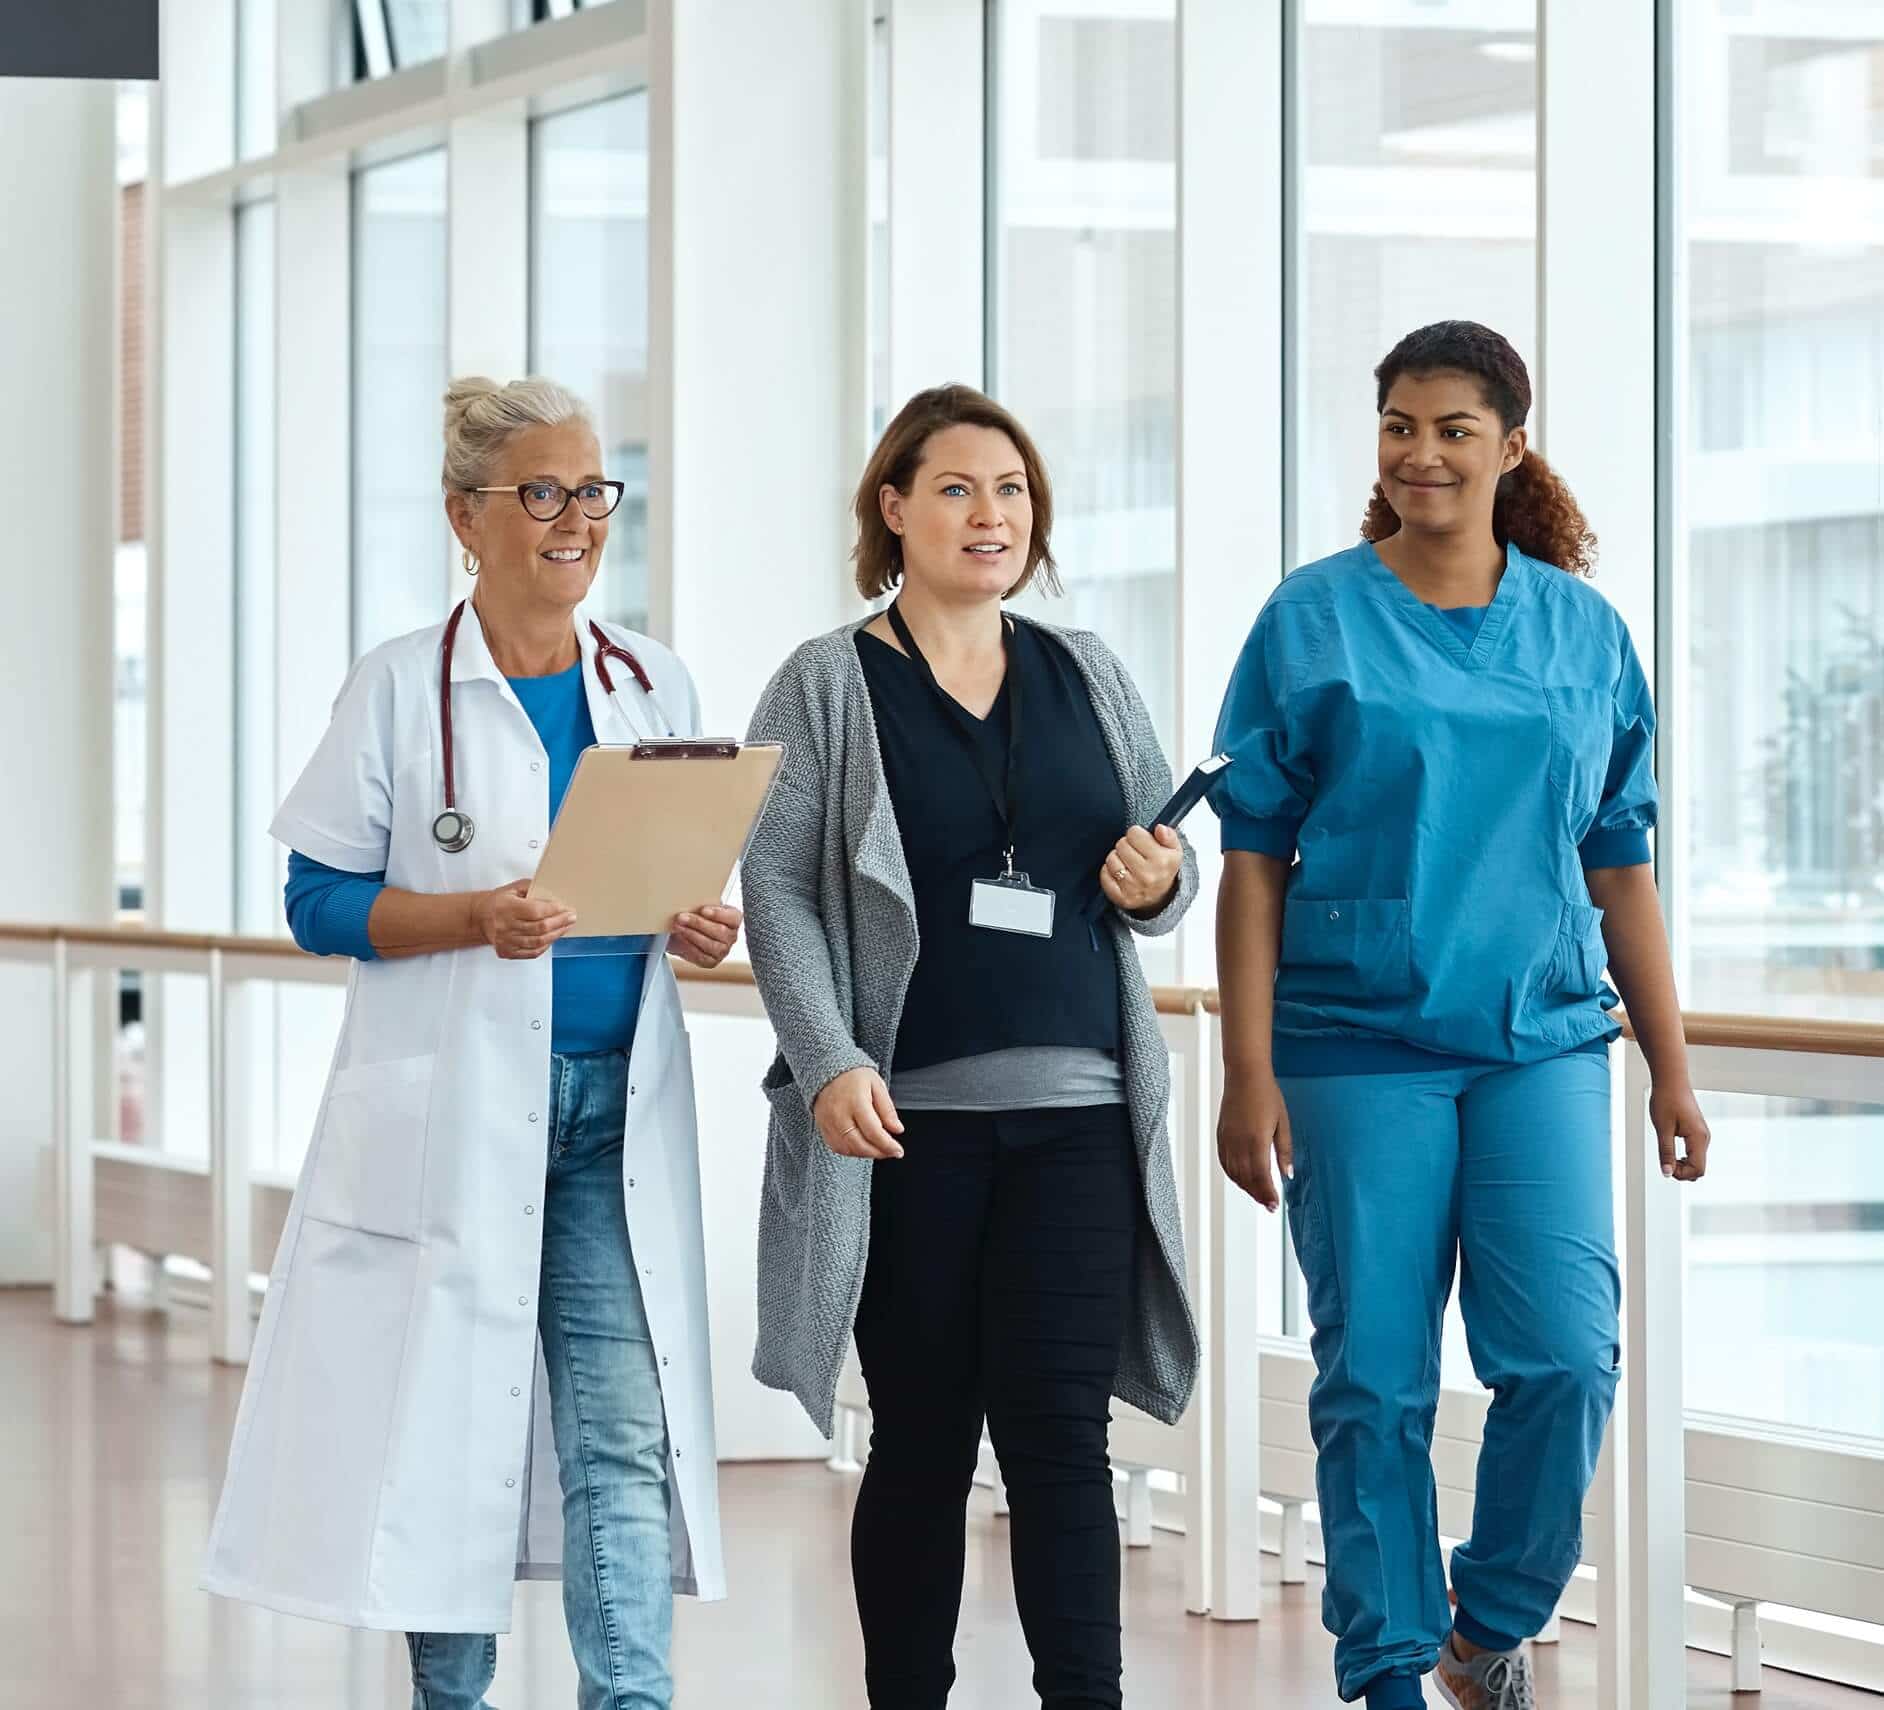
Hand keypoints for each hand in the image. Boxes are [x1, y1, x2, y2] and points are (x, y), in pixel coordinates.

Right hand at [474, 879, 576, 959]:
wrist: (479, 917)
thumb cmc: (498, 902)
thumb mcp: (513, 888)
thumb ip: (533, 888)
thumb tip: (553, 893)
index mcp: (506, 908)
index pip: (536, 911)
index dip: (554, 911)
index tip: (566, 908)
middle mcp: (505, 926)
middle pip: (540, 928)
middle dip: (560, 923)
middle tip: (571, 918)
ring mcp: (506, 941)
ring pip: (538, 942)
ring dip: (556, 934)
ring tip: (566, 927)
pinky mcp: (507, 952)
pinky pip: (531, 952)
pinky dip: (545, 946)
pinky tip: (552, 938)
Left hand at [670, 903, 742, 968]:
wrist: (685, 931)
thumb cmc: (696, 916)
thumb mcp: (700, 906)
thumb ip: (700, 904)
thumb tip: (690, 902)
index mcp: (733, 919)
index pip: (733, 917)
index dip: (719, 914)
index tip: (703, 910)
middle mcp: (731, 936)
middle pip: (720, 931)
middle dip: (699, 923)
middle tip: (682, 917)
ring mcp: (722, 950)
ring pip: (711, 944)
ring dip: (692, 934)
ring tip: (678, 927)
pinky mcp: (711, 961)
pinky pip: (701, 956)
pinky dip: (689, 947)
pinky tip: (681, 938)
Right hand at [811, 1066, 904, 1159]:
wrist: (827, 1069)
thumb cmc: (854, 1076)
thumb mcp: (877, 1085)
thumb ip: (887, 1109)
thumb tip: (897, 1129)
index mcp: (856, 1102)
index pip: (873, 1131)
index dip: (887, 1145)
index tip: (898, 1150)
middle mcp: (839, 1115)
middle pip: (859, 1144)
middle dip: (878, 1153)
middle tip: (891, 1152)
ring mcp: (829, 1123)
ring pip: (847, 1149)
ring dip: (866, 1154)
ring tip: (879, 1150)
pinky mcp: (822, 1127)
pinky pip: (836, 1147)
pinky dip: (851, 1152)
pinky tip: (862, 1147)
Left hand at [1099, 824, 1181, 915]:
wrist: (1161, 896)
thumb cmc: (1163, 869)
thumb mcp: (1173, 850)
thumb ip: (1169, 835)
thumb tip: (1160, 828)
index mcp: (1161, 860)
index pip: (1134, 833)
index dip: (1137, 835)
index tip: (1141, 841)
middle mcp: (1147, 875)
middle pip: (1121, 845)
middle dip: (1126, 846)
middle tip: (1134, 853)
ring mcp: (1133, 888)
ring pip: (1111, 859)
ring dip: (1117, 858)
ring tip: (1127, 863)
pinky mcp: (1121, 897)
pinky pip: (1104, 875)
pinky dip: (1108, 872)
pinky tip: (1120, 873)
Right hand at [1218, 1067, 1291, 1210]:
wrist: (1245, 1075)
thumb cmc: (1266, 1094)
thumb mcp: (1283, 1123)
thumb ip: (1284, 1151)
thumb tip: (1288, 1173)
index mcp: (1256, 1141)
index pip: (1261, 1176)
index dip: (1267, 1193)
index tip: (1274, 1204)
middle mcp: (1239, 1143)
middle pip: (1246, 1178)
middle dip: (1257, 1194)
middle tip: (1268, 1204)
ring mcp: (1228, 1139)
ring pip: (1234, 1173)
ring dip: (1245, 1187)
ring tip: (1257, 1194)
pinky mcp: (1221, 1135)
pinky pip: (1224, 1162)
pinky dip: (1232, 1174)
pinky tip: (1240, 1178)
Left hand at [1650, 1081, 1710, 1181]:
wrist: (1671, 1080)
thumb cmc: (1666, 1100)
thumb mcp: (1662, 1128)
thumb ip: (1666, 1152)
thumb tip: (1667, 1173)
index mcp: (1698, 1138)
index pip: (1698, 1169)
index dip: (1681, 1174)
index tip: (1665, 1166)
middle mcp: (1704, 1138)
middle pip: (1699, 1168)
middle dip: (1682, 1171)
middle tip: (1664, 1161)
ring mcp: (1702, 1134)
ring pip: (1696, 1161)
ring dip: (1681, 1163)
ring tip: (1666, 1153)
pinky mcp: (1696, 1131)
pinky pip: (1694, 1152)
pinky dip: (1683, 1156)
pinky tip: (1670, 1149)